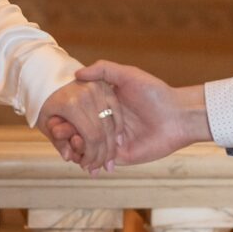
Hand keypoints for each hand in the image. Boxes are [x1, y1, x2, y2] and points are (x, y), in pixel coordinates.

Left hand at [36, 79, 119, 173]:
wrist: (47, 74)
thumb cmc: (43, 100)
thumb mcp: (44, 122)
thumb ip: (58, 142)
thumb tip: (69, 158)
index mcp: (72, 105)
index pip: (92, 137)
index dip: (92, 156)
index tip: (87, 166)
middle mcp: (87, 95)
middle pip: (104, 132)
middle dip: (104, 154)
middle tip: (100, 166)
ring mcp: (98, 88)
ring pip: (112, 122)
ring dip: (112, 143)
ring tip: (109, 158)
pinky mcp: (104, 85)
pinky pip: (116, 109)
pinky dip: (117, 126)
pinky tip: (116, 140)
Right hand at [70, 60, 210, 164]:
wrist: (178, 116)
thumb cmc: (155, 93)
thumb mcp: (128, 75)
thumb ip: (103, 70)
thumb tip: (77, 73)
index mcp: (105, 106)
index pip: (79, 112)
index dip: (65, 115)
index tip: (54, 115)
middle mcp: (106, 124)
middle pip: (79, 131)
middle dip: (66, 132)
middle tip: (57, 130)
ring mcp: (112, 142)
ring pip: (87, 148)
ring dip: (76, 147)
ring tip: (72, 142)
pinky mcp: (120, 156)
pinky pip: (100, 161)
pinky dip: (88, 160)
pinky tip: (82, 155)